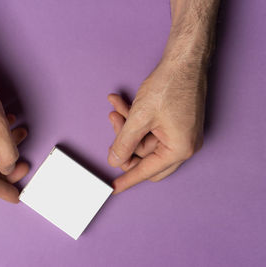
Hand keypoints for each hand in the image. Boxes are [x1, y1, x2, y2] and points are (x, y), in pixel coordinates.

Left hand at [107, 60, 205, 193]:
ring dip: (128, 127)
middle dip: (126, 147)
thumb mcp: (139, 118)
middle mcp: (184, 145)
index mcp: (179, 149)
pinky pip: (151, 128)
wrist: (185, 60)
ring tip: (114, 111)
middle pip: (146, 158)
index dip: (127, 179)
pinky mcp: (176, 122)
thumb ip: (124, 143)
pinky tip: (120, 105)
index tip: (113, 188)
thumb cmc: (169, 86)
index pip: (146, 171)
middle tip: (112, 139)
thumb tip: (115, 160)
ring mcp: (181, 133)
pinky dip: (136, 119)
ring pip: (145, 140)